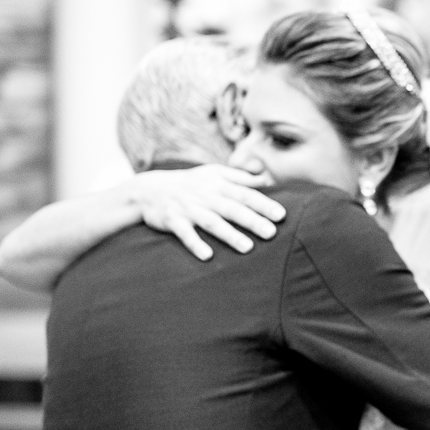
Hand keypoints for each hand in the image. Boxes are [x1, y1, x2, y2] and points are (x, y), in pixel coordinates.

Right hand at [130, 165, 286, 259]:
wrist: (147, 189)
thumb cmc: (189, 183)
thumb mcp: (213, 173)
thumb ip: (240, 177)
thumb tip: (266, 180)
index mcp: (218, 185)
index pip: (245, 194)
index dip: (264, 204)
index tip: (281, 215)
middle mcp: (205, 196)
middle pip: (232, 209)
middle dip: (252, 220)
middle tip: (271, 233)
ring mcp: (188, 209)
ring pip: (212, 222)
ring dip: (229, 235)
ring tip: (247, 248)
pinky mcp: (172, 220)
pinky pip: (184, 234)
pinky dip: (195, 244)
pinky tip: (208, 256)